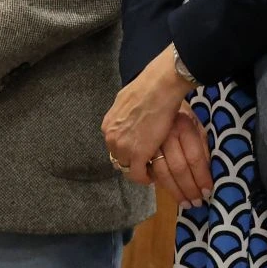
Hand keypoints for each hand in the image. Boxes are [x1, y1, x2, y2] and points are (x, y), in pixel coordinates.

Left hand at [101, 44, 208, 205]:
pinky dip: (145, 178)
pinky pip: (138, 175)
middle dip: (131, 161)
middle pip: (119, 158)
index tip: (137, 152)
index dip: (126, 150)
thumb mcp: (125, 101)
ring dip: (138, 170)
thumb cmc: (147, 90)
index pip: (114, 145)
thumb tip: (128, 117)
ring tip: (151, 169)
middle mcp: (111, 138)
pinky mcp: (137, 155)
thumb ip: (123, 115)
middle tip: (145, 162)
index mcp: (108, 126)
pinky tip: (153, 176)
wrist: (158, 89)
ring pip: (127, 168)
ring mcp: (123, 148)